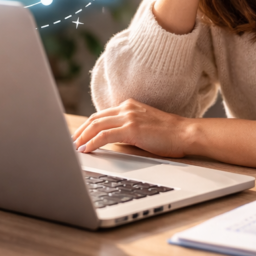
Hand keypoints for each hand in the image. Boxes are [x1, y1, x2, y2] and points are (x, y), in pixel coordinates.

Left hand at [72, 99, 191, 157]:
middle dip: (80, 131)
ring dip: (82, 137)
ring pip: (96, 126)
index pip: (100, 115)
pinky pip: (104, 136)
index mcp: (128, 106)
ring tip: (74, 147)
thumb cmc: (168, 135)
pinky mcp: (131, 128)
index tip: (78, 135)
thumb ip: (127, 128)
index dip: (86, 126)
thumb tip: (110, 140)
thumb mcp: (143, 126)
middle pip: (94, 119)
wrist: (185, 133)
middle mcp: (126, 108)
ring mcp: (128, 117)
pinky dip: (92, 142)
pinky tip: (86, 150)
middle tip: (71, 142)